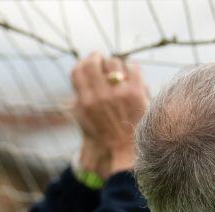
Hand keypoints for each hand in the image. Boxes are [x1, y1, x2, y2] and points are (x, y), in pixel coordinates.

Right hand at [71, 53, 147, 176]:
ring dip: (117, 66)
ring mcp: (118, 93)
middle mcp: (100, 96)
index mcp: (85, 101)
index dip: (84, 62)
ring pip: (115, 62)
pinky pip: (133, 67)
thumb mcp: (84, 118)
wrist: (126, 150)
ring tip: (120, 74)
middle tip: (103, 60)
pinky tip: (133, 77)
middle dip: (99, 58)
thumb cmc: (104, 134)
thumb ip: (80, 96)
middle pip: (94, 62)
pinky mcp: (136, 92)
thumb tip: (81, 70)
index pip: (78, 70)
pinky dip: (133, 70)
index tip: (91, 61)